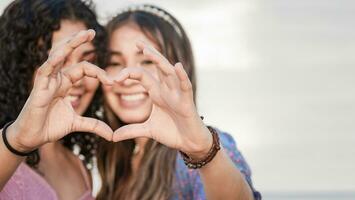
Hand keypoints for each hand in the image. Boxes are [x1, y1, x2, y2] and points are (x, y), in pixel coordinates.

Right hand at [7, 30, 113, 151]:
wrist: (33, 138)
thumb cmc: (50, 126)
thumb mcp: (77, 124)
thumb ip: (94, 125)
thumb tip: (112, 135)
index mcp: (66, 84)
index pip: (84, 69)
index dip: (100, 73)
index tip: (112, 82)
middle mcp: (57, 78)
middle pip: (69, 55)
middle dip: (79, 42)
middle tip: (93, 31)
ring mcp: (47, 81)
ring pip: (58, 56)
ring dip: (70, 44)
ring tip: (84, 34)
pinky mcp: (39, 88)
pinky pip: (46, 70)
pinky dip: (53, 61)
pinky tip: (61, 54)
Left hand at [112, 42, 211, 157]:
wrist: (188, 142)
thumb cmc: (172, 132)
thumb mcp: (147, 130)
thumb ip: (131, 130)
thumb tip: (112, 137)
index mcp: (156, 93)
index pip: (142, 75)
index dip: (128, 74)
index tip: (113, 79)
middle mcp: (166, 89)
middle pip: (157, 67)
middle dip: (148, 54)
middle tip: (137, 42)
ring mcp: (177, 94)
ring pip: (169, 72)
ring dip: (159, 61)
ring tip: (148, 51)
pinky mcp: (187, 101)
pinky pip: (185, 85)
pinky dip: (182, 76)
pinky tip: (177, 66)